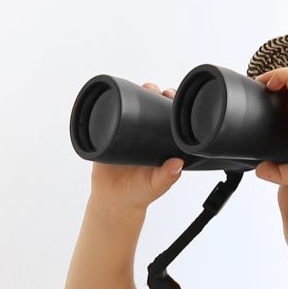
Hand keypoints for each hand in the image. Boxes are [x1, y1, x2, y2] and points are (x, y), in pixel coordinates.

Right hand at [87, 82, 186, 212]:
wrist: (113, 200)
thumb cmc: (139, 193)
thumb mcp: (155, 186)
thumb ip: (166, 177)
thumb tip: (177, 164)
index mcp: (161, 142)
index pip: (168, 117)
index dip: (172, 104)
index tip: (172, 95)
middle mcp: (146, 134)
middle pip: (151, 106)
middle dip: (154, 93)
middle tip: (155, 89)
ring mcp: (127, 133)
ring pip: (132, 107)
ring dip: (136, 93)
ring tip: (142, 87)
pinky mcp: (110, 136)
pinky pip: (110, 117)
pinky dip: (113, 104)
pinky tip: (116, 94)